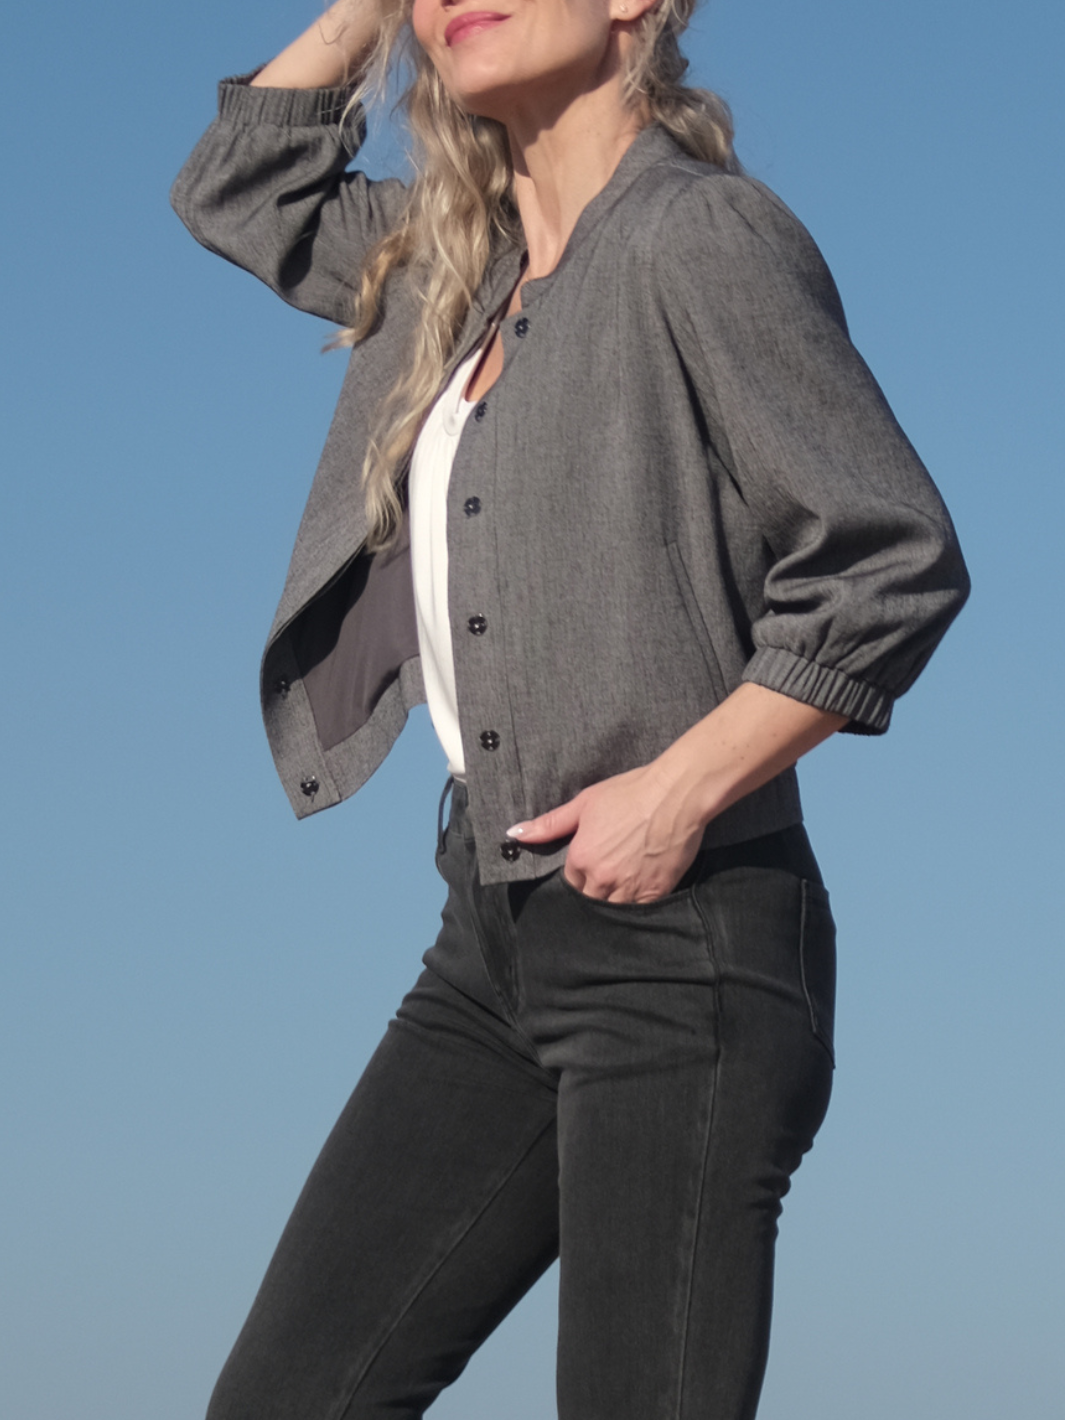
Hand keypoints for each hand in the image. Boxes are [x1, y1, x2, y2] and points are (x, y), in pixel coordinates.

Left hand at [507, 763, 706, 904]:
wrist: (676, 794)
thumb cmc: (631, 792)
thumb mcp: (585, 802)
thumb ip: (549, 824)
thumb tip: (514, 834)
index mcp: (581, 858)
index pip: (571, 882)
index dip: (581, 874)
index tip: (593, 864)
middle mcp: (602, 877)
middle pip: (589, 899)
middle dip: (595, 890)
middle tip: (610, 873)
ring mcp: (630, 888)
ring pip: (612, 909)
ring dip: (614, 901)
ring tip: (624, 882)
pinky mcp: (656, 892)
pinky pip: (638, 912)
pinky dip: (637, 904)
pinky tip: (642, 888)